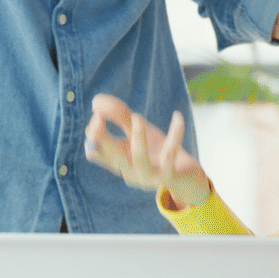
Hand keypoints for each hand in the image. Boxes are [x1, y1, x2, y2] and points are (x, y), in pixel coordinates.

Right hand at [84, 94, 210, 208]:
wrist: (186, 175)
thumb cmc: (157, 150)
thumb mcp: (136, 131)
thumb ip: (118, 116)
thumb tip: (96, 100)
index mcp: (118, 162)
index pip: (94, 151)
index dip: (92, 132)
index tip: (98, 111)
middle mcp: (129, 172)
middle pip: (111, 157)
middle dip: (103, 139)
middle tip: (99, 117)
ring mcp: (148, 176)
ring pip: (139, 157)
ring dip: (138, 136)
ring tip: (137, 117)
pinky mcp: (168, 176)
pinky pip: (170, 153)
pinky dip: (175, 133)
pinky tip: (178, 117)